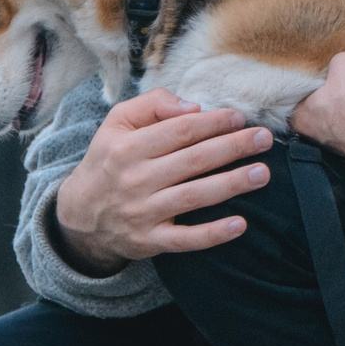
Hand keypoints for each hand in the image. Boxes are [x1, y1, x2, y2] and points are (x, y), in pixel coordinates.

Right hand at [51, 90, 275, 274]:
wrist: (80, 214)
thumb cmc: (108, 161)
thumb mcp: (116, 123)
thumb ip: (152, 105)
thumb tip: (192, 108)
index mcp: (128, 147)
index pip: (179, 130)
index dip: (213, 122)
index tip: (239, 117)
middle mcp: (136, 179)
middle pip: (193, 160)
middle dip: (233, 147)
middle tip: (264, 139)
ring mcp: (143, 212)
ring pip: (194, 197)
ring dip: (232, 184)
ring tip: (261, 173)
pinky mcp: (150, 240)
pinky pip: (186, 239)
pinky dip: (213, 233)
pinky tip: (240, 224)